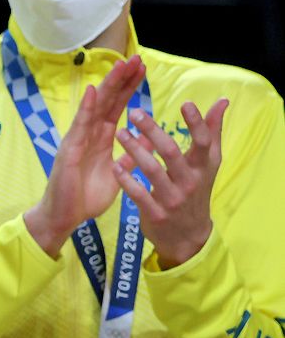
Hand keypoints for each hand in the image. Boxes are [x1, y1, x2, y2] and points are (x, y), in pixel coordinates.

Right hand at [24, 56, 145, 257]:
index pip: (117, 106)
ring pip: (96, 107)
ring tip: (121, 66)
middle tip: (136, 58)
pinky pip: (80, 126)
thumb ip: (131, 155)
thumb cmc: (86, 197)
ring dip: (109, 86)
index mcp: (102, 139)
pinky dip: (87, 108)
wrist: (64, 217)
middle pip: (108, 101)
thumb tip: (149, 139)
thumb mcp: (118, 173)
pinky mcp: (70, 150)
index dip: (129, 88)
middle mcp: (89, 134)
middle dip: (122, 79)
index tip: (142, 70)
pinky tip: (94, 91)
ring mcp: (78, 139)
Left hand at [113, 99, 228, 268]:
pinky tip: (115, 165)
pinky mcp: (155, 213)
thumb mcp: (208, 164)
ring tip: (119, 132)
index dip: (196, 123)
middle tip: (134, 112)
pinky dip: (126, 179)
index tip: (185, 103)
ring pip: (152, 171)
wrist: (189, 236)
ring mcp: (172, 199)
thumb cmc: (196, 190)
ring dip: (134, 150)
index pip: (203, 142)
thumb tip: (222, 101)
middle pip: (171, 152)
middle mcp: (189, 182)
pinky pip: (138, 194)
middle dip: (153, 131)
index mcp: (203, 167)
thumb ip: (212, 132)